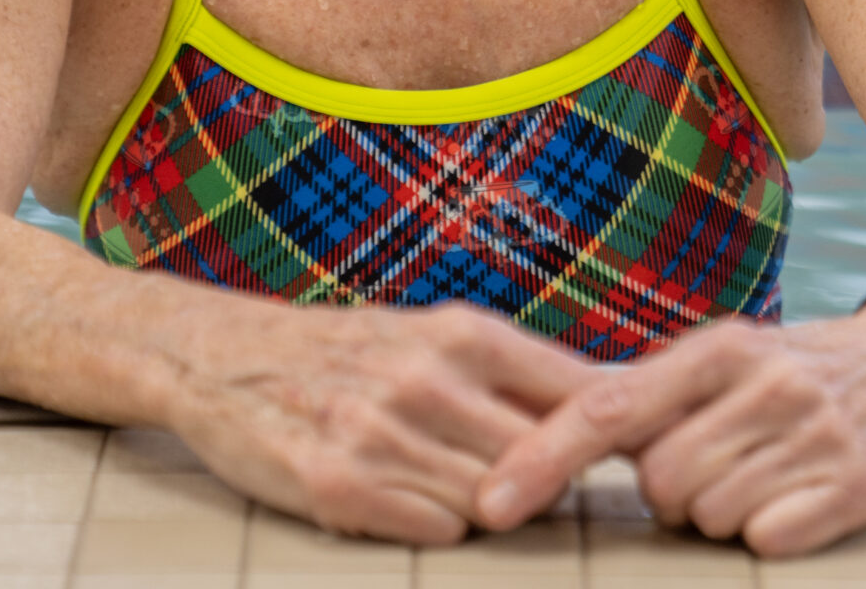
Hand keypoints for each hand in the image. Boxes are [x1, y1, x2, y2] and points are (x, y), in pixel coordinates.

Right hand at [168, 298, 597, 544]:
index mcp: (465, 334)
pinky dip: (432, 525)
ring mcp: (384, 435)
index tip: (644, 452)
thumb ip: (514, 374)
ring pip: (492, 506)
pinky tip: (399, 495)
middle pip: (543, 466)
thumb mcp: (433, 336)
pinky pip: (436, 532)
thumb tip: (612, 411)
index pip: (582, 395)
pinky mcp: (341, 486)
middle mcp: (429, 380)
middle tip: (518, 479)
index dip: (618, 433)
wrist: (221, 357)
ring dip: (483, 507)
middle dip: (542, 482)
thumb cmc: (345, 352)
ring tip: (439, 475)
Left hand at [474, 302, 865, 555]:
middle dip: (672, 493)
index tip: (490, 504)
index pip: (607, 407)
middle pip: (659, 482)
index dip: (541, 458)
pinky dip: (771, 533)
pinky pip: (769, 541)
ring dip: (723, 513)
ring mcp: (812, 433)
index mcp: (716, 349)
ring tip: (763, 473)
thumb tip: (545, 432)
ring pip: (711, 516)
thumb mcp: (723, 358)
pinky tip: (796, 497)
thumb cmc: (796, 371)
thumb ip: (648, 394)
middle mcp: (761, 383)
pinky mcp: (856, 484)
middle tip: (717, 465)